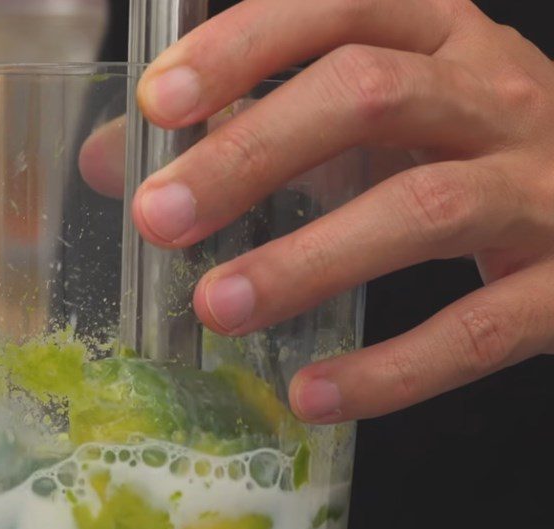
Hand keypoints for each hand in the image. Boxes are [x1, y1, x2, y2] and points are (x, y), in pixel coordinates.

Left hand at [122, 0, 553, 422]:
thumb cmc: (472, 151)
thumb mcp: (375, 121)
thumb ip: (251, 132)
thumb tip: (112, 162)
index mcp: (440, 39)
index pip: (339, 5)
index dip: (245, 45)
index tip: (159, 104)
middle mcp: (494, 94)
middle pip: (370, 95)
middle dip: (252, 154)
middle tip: (162, 218)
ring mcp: (538, 188)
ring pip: (423, 206)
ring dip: (308, 260)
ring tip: (217, 306)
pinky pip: (474, 329)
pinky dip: (389, 368)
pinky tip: (314, 394)